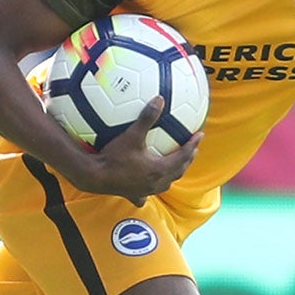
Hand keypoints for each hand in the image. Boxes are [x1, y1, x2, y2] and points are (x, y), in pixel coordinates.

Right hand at [73, 99, 201, 204]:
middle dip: (187, 159)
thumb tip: (159, 99)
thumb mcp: (132, 135)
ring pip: (166, 183)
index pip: (183, 155)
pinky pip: (145, 195)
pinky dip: (149, 191)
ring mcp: (145, 191)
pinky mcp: (133, 195)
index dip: (192, 144)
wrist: (95, 176)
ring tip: (175, 166)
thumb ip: (147, 117)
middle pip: (178, 170)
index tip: (200, 135)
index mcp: (160, 168)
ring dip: (173, 173)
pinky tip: (146, 190)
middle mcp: (156, 182)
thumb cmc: (114, 157)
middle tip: (192, 148)